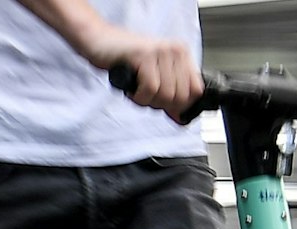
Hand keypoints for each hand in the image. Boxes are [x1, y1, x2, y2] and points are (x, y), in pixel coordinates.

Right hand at [78, 26, 201, 122]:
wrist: (100, 41)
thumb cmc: (125, 59)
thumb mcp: (154, 77)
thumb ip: (170, 97)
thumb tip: (181, 118)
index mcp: (181, 54)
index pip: (196, 90)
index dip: (181, 105)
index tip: (167, 106)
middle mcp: (174, 51)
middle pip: (180, 97)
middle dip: (161, 104)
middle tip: (146, 96)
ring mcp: (160, 52)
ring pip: (166, 95)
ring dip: (148, 101)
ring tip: (138, 91)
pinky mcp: (144, 56)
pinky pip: (150, 89)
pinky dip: (139, 97)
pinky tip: (133, 90)